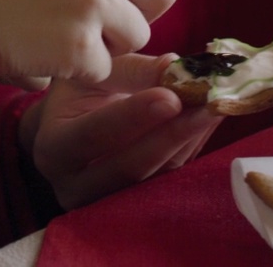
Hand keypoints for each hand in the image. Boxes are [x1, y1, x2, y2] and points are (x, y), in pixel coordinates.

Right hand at [20, 53, 221, 209]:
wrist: (71, 124)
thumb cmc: (78, 91)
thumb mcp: (94, 72)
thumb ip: (132, 70)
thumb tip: (176, 67)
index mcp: (53, 147)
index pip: (92, 135)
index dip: (132, 117)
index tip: (171, 96)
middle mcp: (74, 184)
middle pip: (129, 165)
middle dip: (172, 133)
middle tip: (208, 103)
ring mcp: (106, 201)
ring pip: (156, 175)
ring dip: (190, 138)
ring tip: (218, 104)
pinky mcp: (136, 205)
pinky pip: (169, 177)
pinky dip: (192, 145)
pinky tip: (210, 118)